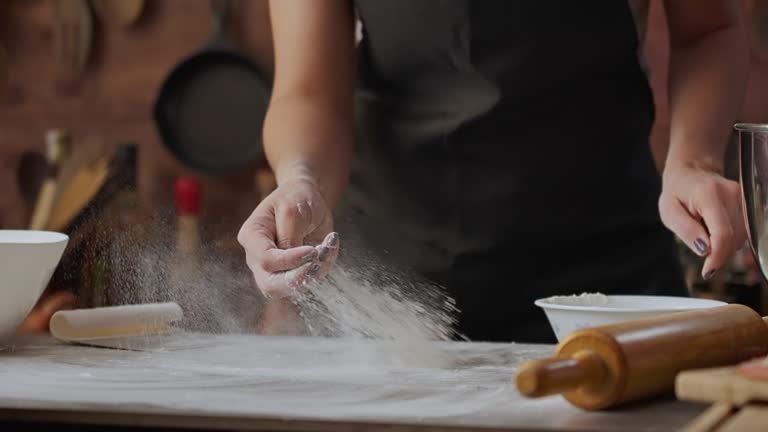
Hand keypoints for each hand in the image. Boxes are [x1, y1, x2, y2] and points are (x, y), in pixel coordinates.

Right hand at [238, 177, 339, 298]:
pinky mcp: (292, 273)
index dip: (290, 260)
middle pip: (270, 286)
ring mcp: (274, 269)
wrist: (307, 198)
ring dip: (314, 272)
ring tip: (327, 246)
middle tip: (317, 262)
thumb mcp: (291, 210)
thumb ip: (290, 236)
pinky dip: (323, 267)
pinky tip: (328, 246)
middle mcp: (258, 258)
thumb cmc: (295, 198)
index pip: (266, 261)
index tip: (313, 249)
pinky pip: (308, 281)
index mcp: (252, 237)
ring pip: (290, 289)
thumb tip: (296, 262)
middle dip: (297, 279)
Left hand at [659, 163, 745, 278]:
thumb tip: (705, 250)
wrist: (691, 171)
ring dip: (724, 245)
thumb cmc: (676, 193)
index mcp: (709, 195)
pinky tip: (715, 230)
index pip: (722, 233)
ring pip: (742, 237)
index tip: (708, 271)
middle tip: (701, 253)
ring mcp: (743, 197)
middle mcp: (731, 194)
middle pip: (734, 238)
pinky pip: (744, 231)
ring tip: (705, 232)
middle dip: (719, 253)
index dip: (718, 256)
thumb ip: (686, 230)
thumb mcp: (669, 212)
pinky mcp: (748, 202)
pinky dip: (730, 238)